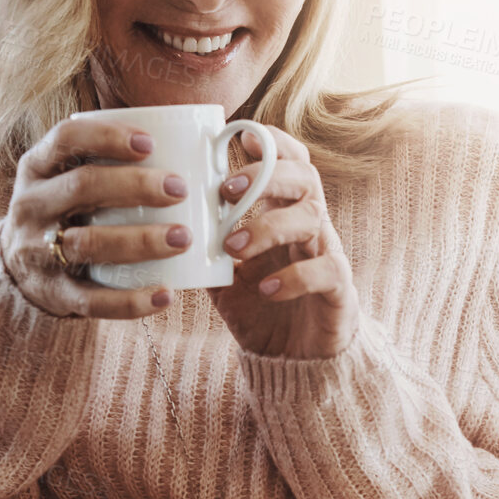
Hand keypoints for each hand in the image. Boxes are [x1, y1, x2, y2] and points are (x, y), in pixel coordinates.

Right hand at [0, 113, 189, 317]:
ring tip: (183, 238)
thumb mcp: (68, 178)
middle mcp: (31, 206)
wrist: (21, 271)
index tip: (150, 143)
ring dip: (139, 240)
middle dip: (134, 185)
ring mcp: (37, 252)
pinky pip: (92, 300)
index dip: (106, 137)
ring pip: (87, 243)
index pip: (65, 139)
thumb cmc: (68, 211)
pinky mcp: (53, 293)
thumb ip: (107, 161)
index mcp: (37, 168)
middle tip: (180, 189)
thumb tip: (193, 149)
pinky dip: (130, 301)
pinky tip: (166, 295)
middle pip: (81, 187)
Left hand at [206, 124, 359, 359]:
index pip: (290, 161)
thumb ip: (202, 246)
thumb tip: (159, 223)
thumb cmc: (259, 308)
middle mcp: (310, 226)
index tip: (240, 136)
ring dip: (269, 225)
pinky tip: (265, 288)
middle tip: (225, 191)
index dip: (273, 142)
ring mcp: (327, 254)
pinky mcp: (339, 289)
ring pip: (312, 217)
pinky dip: (294, 276)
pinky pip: (327, 270)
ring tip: (232, 247)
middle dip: (266, 175)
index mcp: (284, 213)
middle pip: (305, 177)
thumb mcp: (222, 273)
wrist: (294, 361)